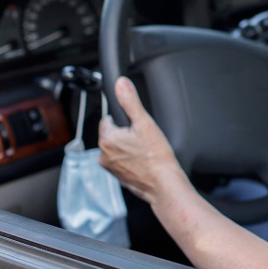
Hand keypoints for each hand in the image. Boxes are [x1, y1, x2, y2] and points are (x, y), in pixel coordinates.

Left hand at [98, 76, 182, 203]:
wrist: (164, 184)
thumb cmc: (156, 157)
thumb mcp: (145, 123)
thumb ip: (130, 101)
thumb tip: (121, 83)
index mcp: (107, 139)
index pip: (108, 120)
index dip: (124, 121)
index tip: (136, 127)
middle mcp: (103, 155)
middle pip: (113, 134)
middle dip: (125, 134)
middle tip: (143, 139)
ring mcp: (109, 167)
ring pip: (117, 148)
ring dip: (127, 147)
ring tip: (144, 151)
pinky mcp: (117, 177)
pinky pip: (120, 161)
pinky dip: (129, 159)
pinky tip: (143, 161)